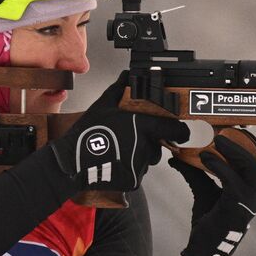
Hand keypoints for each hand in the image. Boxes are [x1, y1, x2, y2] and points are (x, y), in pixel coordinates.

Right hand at [49, 73, 188, 192]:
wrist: (73, 163)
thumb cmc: (88, 134)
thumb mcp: (102, 106)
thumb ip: (119, 89)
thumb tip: (127, 75)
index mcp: (141, 126)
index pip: (173, 129)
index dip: (180, 130)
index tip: (182, 131)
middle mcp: (144, 146)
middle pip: (158, 145)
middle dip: (150, 142)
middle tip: (132, 139)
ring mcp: (140, 165)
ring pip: (148, 160)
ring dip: (140, 156)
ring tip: (120, 151)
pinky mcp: (133, 180)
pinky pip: (139, 173)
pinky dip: (131, 169)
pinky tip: (116, 162)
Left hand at [168, 129, 255, 255]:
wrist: (205, 247)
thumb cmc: (210, 218)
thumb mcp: (204, 189)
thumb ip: (194, 172)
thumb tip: (175, 156)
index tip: (240, 132)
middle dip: (249, 144)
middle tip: (226, 134)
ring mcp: (249, 201)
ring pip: (253, 168)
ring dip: (235, 150)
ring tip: (216, 140)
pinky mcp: (235, 205)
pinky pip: (232, 180)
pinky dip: (219, 165)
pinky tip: (206, 159)